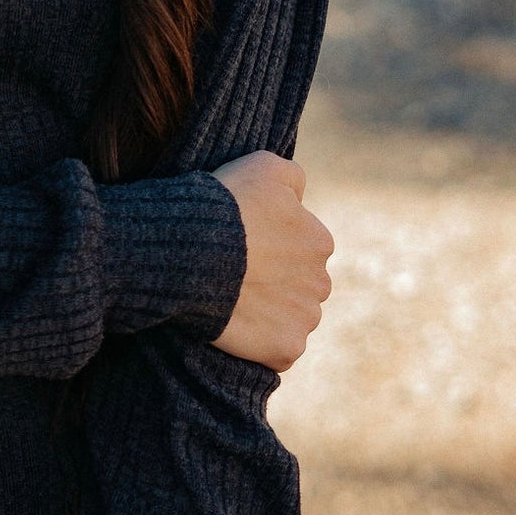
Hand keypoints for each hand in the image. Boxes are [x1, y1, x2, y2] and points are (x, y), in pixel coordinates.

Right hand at [208, 151, 333, 370]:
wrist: (193, 251)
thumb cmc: (226, 204)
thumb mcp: (262, 165)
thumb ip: (293, 176)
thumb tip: (301, 195)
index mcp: (320, 241)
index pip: (301, 247)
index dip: (269, 245)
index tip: (242, 244)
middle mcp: (322, 282)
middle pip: (299, 285)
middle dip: (274, 281)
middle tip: (235, 273)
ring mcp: (305, 319)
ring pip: (290, 317)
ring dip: (268, 312)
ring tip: (231, 298)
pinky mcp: (286, 349)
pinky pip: (277, 349)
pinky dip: (259, 342)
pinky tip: (233, 323)